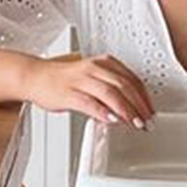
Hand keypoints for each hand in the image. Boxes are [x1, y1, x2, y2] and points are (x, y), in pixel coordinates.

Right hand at [23, 52, 153, 126]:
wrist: (35, 76)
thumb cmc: (63, 79)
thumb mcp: (94, 77)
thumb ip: (112, 89)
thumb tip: (132, 106)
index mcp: (103, 63)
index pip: (132, 79)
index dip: (144, 97)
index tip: (151, 111)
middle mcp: (94, 69)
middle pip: (124, 86)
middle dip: (139, 105)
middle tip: (147, 121)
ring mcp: (81, 80)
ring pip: (110, 93)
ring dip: (126, 110)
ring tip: (135, 123)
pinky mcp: (68, 93)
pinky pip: (89, 102)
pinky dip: (102, 112)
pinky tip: (111, 120)